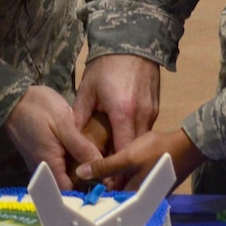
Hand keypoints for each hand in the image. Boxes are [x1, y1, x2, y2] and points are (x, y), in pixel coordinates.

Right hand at [3, 85, 102, 190]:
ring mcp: (40, 163)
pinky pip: (57, 164)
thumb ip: (81, 147)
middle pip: (67, 184)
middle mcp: (43, 170)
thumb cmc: (37, 108)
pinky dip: (70, 161)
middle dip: (86, 179)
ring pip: (63, 174)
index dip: (88, 188)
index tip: (106, 181)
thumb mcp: (63, 124)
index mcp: (49, 165)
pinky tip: (82, 151)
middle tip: (106, 169)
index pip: (70, 191)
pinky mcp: (40, 155)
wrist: (12, 98)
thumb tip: (101, 166)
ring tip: (97, 160)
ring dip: (78, 169)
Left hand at [71, 55, 160, 182]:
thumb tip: (70, 139)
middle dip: (124, 167)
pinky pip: (146, 130)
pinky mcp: (156, 107)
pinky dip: (137, 140)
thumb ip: (79, 116)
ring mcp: (152, 111)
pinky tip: (126, 146)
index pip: (120, 150)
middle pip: (135, 151)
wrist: (133, 41)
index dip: (113, 169)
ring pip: (142, 142)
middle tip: (110, 183)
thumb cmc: (107, 65)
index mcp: (123, 112)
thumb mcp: (87, 90)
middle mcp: (141, 115)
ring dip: (132, 155)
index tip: (104, 183)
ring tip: (118, 170)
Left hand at [76, 127, 204, 190]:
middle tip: (84, 179)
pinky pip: (134, 184)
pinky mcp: (153, 185)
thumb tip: (80, 173)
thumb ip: (105, 166)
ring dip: (114, 184)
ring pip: (125, 190)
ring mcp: (149, 193)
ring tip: (97, 174)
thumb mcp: (128, 157)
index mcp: (134, 198)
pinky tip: (117, 170)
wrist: (187, 146)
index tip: (79, 188)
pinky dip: (125, 179)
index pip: (108, 202)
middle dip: (103, 189)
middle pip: (117, 197)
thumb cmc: (157, 152)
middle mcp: (141, 201)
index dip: (94, 195)